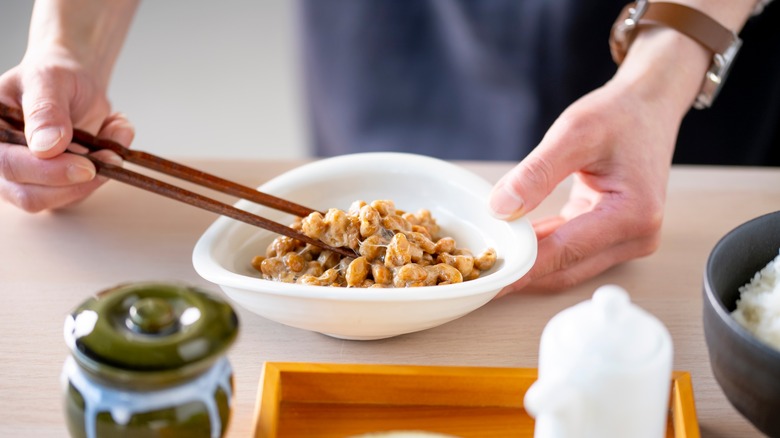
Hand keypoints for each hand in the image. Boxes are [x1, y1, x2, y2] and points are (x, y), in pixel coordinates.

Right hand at [0, 52, 132, 211]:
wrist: (74, 82)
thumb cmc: (54, 76)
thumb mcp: (48, 79)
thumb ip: (45, 110)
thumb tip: (46, 147)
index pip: (9, 165)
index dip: (48, 171)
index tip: (87, 166)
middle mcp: (4, 162)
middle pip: (31, 196)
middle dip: (76, 183)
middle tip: (112, 159)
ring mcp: (30, 178)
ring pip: (60, 201)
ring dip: (96, 179)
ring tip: (117, 142)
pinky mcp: (58, 186)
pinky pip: (83, 193)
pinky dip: (106, 174)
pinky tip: (115, 145)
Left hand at [489, 77, 679, 293]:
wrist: (648, 105)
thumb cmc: (619, 114)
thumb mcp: (573, 133)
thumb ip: (536, 174)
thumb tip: (500, 210)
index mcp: (633, 214)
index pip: (565, 251)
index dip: (523, 268)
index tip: (490, 282)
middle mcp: (637, 235)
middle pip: (567, 267)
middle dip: (523, 273)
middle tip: (480, 277)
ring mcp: (628, 239)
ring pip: (568, 264)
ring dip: (531, 263)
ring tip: (490, 261)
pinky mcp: (615, 234)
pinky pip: (572, 250)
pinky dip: (544, 248)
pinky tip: (515, 242)